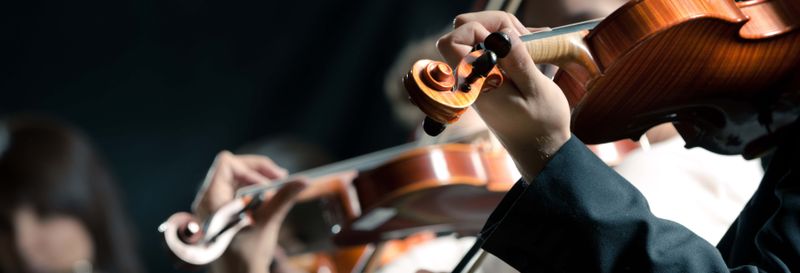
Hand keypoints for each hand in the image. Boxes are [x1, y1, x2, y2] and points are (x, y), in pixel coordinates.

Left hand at [193, 151, 306, 272]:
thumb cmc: (246, 256)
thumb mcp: (268, 222)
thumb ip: (285, 197)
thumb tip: (305, 180)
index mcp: (212, 200)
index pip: (227, 164)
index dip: (252, 167)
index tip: (271, 182)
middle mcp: (208, 200)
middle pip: (231, 168)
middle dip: (258, 171)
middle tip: (281, 179)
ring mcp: (212, 207)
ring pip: (234, 179)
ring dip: (256, 180)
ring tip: (276, 190)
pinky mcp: (220, 213)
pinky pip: (234, 191)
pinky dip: (252, 191)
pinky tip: (267, 201)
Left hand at [437, 11, 571, 180]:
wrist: (541, 149)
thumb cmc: (541, 124)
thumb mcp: (536, 90)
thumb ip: (517, 61)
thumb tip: (501, 35)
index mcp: (476, 84)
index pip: (451, 42)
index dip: (475, 30)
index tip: (505, 41)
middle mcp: (471, 79)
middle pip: (462, 31)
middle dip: (493, 24)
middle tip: (524, 36)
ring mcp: (478, 78)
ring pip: (478, 36)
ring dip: (505, 32)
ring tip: (534, 42)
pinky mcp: (488, 78)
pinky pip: (490, 49)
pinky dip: (509, 43)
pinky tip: (533, 48)